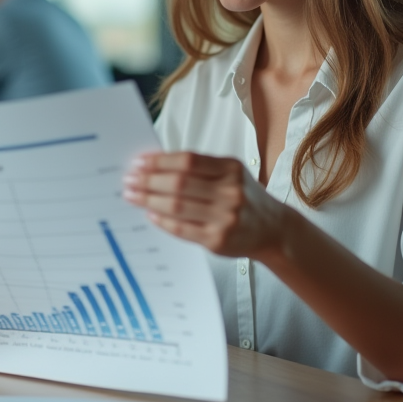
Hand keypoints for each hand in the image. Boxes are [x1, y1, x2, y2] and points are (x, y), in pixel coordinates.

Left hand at [123, 152, 288, 259]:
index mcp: (231, 169)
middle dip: (149, 180)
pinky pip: (182, 229)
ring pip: (177, 206)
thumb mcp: (231, 174)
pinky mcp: (218, 240)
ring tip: (132, 196)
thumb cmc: (245, 198)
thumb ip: (200, 169)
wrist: (273, 230)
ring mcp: (225, 217)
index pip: (189, 161)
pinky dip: (162, 221)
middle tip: (129, 180)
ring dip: (149, 200)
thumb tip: (156, 165)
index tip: (139, 162)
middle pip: (180, 183)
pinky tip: (150, 215)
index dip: (160, 161)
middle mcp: (230, 192)